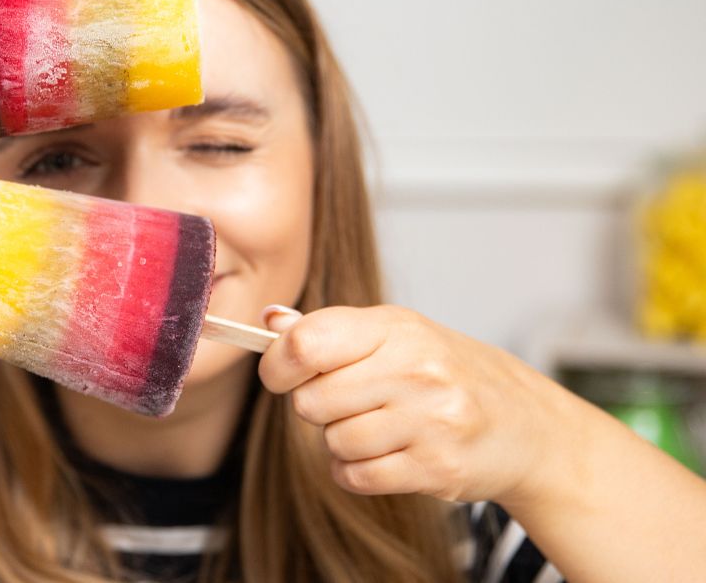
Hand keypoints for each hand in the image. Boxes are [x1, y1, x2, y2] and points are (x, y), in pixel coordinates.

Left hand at [257, 305, 577, 506]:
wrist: (527, 424)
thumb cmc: (449, 373)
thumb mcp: (396, 335)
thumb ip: (330, 330)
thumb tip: (270, 322)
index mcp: (395, 327)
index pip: (305, 344)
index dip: (278, 365)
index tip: (283, 374)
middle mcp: (415, 368)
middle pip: (311, 402)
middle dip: (318, 408)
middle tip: (350, 403)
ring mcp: (431, 419)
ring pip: (334, 442)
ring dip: (341, 443)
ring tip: (377, 428)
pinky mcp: (438, 467)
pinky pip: (357, 477)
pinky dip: (356, 472)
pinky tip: (384, 455)